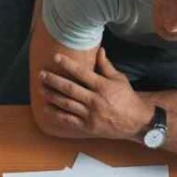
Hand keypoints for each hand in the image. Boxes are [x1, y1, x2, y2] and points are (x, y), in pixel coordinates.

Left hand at [39, 48, 153, 140]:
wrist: (135, 122)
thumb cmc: (127, 98)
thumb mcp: (120, 79)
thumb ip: (106, 66)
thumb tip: (99, 50)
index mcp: (102, 86)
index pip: (81, 73)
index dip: (67, 65)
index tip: (55, 58)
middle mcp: (95, 100)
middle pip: (70, 88)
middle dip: (54, 80)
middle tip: (42, 74)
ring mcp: (90, 114)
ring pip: (67, 104)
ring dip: (52, 95)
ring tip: (41, 88)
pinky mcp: (88, 126)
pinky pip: (69, 119)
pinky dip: (56, 113)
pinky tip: (47, 107)